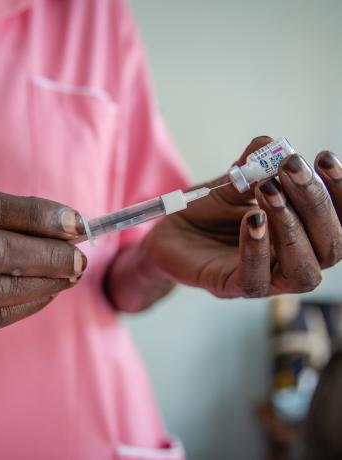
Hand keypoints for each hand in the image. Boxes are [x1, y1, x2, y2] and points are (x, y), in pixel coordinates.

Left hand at [143, 137, 341, 297]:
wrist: (169, 233)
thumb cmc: (207, 210)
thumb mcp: (231, 182)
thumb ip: (252, 165)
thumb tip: (270, 146)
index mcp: (301, 234)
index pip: (338, 221)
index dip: (338, 192)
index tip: (324, 158)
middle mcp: (290, 260)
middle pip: (329, 247)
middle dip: (315, 204)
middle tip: (290, 168)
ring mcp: (264, 278)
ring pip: (302, 271)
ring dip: (290, 228)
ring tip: (268, 191)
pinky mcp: (231, 286)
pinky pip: (255, 279)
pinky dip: (256, 248)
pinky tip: (250, 219)